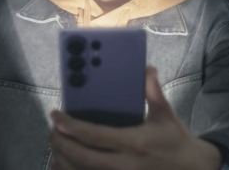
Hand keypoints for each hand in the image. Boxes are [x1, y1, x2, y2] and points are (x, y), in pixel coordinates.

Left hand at [49, 67, 222, 169]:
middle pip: (82, 157)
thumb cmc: (176, 140)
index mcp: (134, 142)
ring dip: (64, 161)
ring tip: (56, 148)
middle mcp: (124, 165)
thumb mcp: (166, 114)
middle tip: (52, 132)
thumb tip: (147, 68)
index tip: (55, 116)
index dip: (70, 125)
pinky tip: (65, 166)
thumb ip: (153, 92)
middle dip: (61, 144)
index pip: (94, 135)